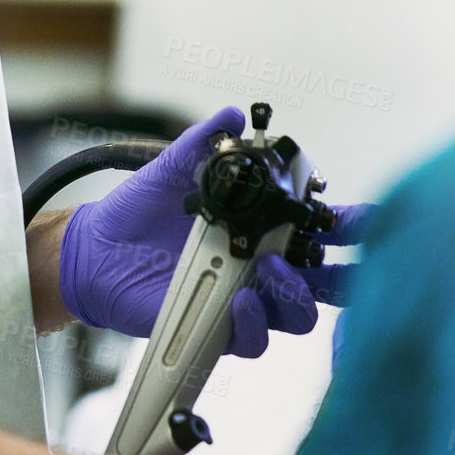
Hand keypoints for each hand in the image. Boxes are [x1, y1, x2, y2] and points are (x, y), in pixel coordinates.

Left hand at [57, 106, 373, 351]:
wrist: (95, 251)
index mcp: (261, 226)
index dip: (349, 227)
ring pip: (296, 314)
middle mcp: (261, 266)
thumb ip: (203, 143)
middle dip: (348, 277)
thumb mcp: (171, 169)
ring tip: (270, 269)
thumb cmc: (139, 211)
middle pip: (325, 283)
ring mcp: (243, 299)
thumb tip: (232, 114)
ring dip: (295, 295)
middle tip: (343, 261)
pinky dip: (255, 323)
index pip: (318, 230)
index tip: (359, 219)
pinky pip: (253, 340)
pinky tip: (242, 301)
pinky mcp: (218, 328)